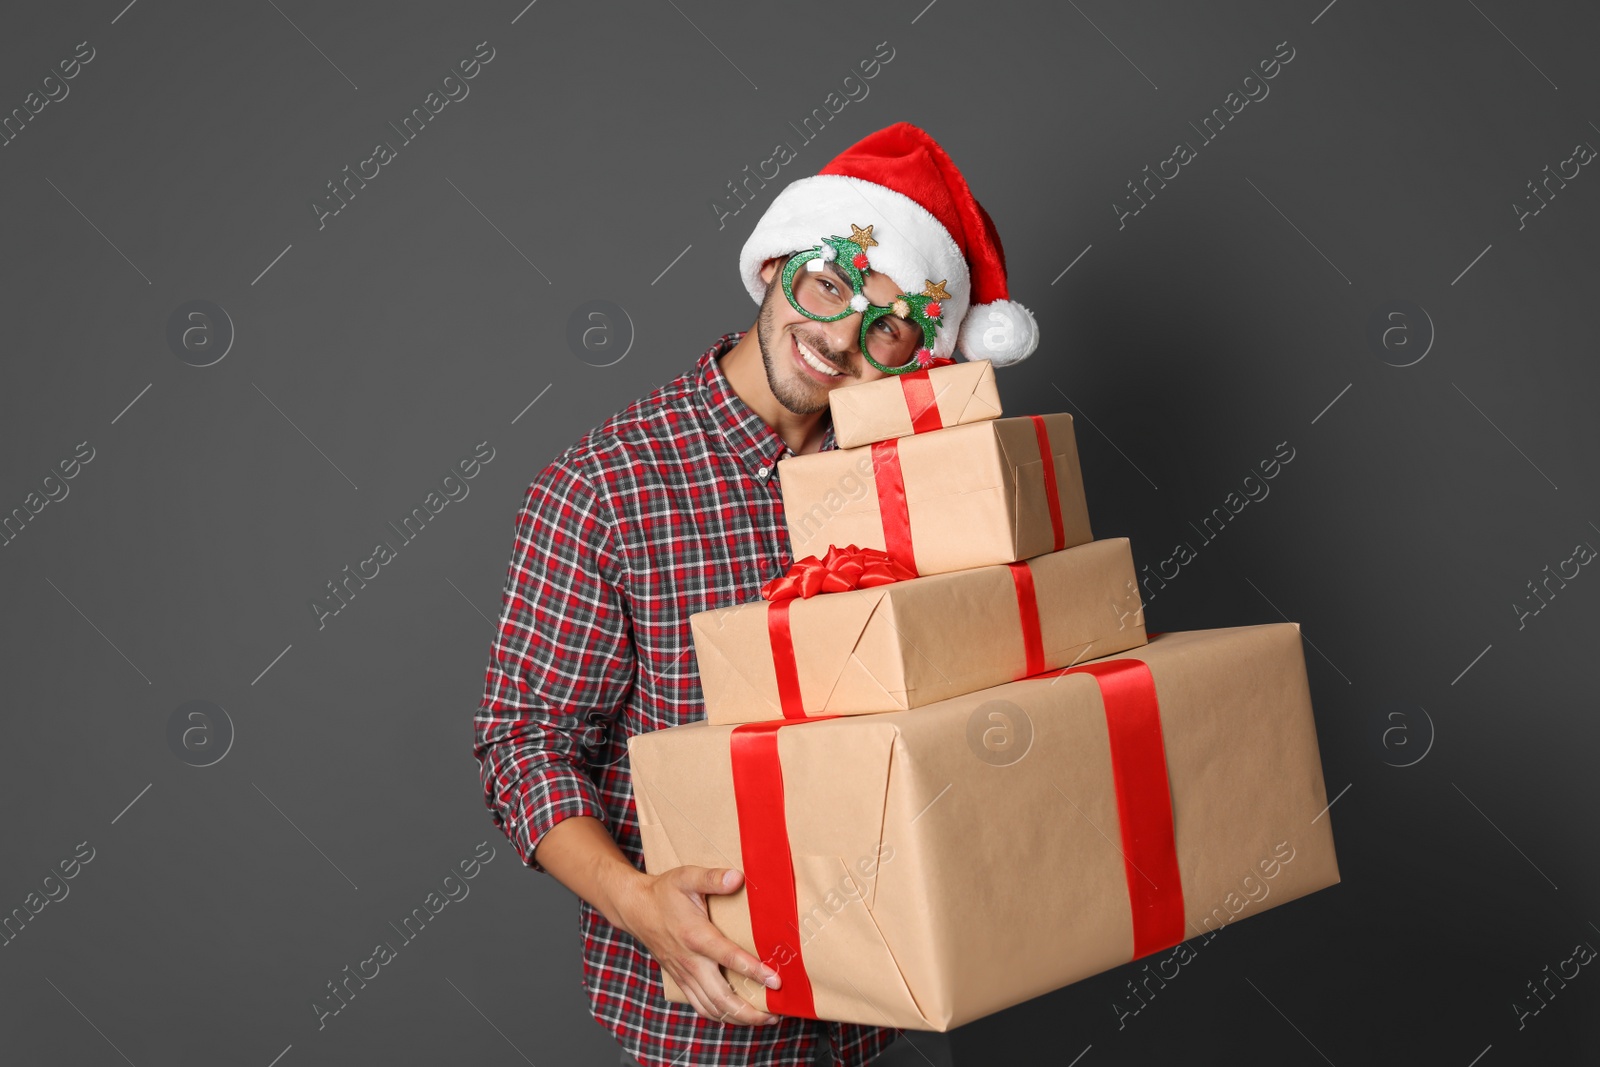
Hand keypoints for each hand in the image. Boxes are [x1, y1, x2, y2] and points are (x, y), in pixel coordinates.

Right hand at [615, 865, 782, 1025]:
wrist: (635, 909)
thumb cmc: (663, 892)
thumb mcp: (686, 877)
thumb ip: (712, 878)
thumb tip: (737, 877)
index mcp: (695, 936)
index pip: (728, 958)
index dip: (753, 971)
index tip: (775, 980)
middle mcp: (690, 961)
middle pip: (721, 997)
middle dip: (749, 1010)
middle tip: (775, 1014)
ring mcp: (684, 974)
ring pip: (712, 1008)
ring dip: (738, 1018)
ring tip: (763, 1018)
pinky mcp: (680, 980)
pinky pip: (700, 1006)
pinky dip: (720, 1016)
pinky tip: (736, 1015)